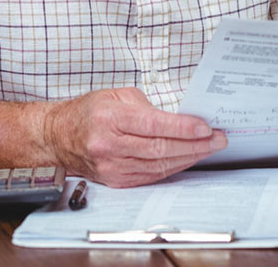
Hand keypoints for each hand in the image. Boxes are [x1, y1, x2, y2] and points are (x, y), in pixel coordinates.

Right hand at [41, 88, 225, 187]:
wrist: (59, 136)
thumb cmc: (89, 112)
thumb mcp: (117, 96)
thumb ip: (148, 107)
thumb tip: (180, 118)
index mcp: (109, 119)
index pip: (152, 125)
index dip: (182, 128)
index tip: (205, 127)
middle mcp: (108, 145)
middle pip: (160, 148)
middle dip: (195, 145)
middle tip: (218, 139)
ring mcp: (111, 166)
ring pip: (158, 165)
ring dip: (189, 157)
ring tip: (210, 148)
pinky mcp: (116, 180)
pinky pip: (151, 176)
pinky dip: (173, 167)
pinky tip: (188, 158)